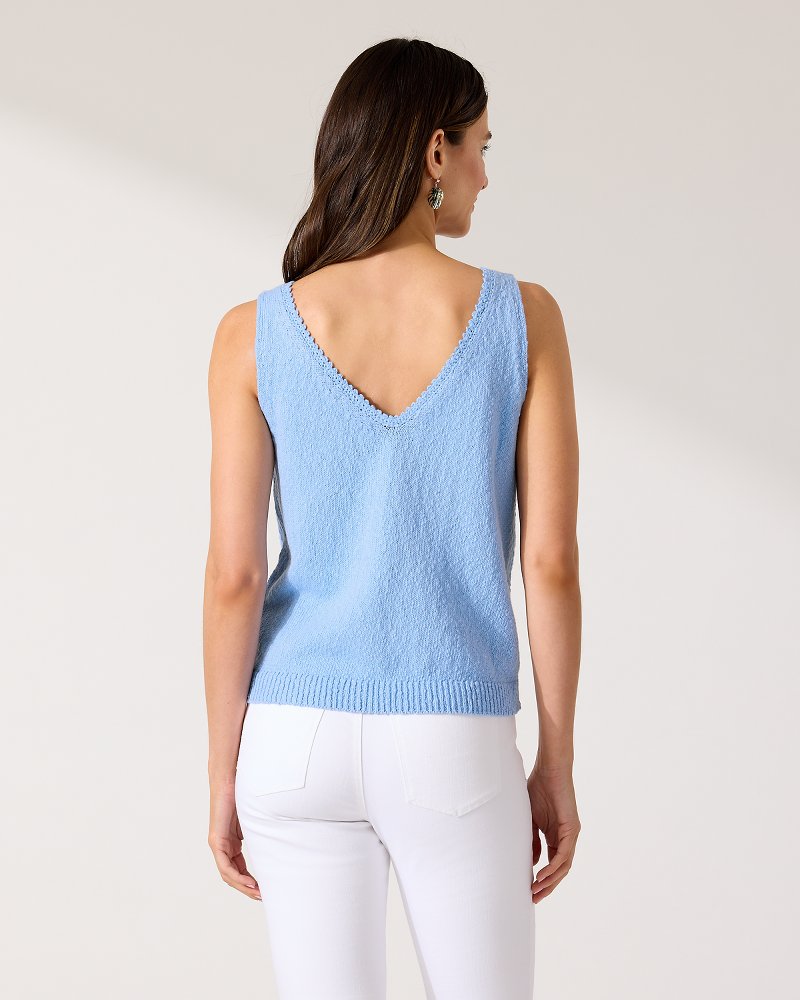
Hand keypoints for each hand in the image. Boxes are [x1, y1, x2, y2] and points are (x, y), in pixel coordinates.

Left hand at [208, 780, 261, 901]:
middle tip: (263, 897)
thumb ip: (260, 832)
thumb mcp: (255, 820)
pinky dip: (236, 876)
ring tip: (257, 893)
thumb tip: (278, 838)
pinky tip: (248, 882)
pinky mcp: (216, 840)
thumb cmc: (243, 794)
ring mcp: (218, 844)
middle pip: (233, 875)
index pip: (239, 868)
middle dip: (248, 889)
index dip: (250, 881)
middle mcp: (223, 846)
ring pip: (228, 874)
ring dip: (243, 886)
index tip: (265, 889)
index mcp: (231, 842)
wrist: (230, 779)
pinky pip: (224, 865)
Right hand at [527, 762, 579, 902]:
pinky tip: (542, 876)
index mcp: (556, 836)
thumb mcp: (530, 820)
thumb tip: (532, 863)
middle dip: (547, 886)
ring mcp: (571, 834)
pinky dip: (554, 867)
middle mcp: (566, 838)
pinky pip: (564, 855)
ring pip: (564, 866)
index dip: (543, 879)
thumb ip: (532, 841)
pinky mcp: (572, 829)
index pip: (552, 864)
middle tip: (533, 898)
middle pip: (560, 870)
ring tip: (536, 891)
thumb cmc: (538, 789)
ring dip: (550, 881)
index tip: (529, 890)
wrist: (549, 769)